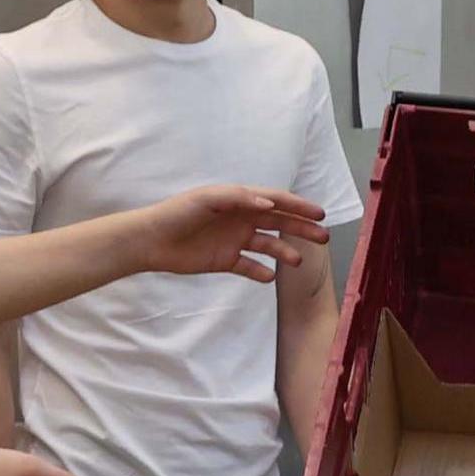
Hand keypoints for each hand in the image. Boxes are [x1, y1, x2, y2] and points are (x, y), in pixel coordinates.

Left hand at [135, 185, 331, 282]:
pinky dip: (260, 272)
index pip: (275, 201)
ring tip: (297, 261)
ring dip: (285, 251)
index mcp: (239, 200)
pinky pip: (249, 267)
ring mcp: (234, 240)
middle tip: (323, 236)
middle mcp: (241, 219)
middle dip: (301, 228)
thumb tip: (269, 204)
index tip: (319, 214)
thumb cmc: (177, 213)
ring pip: (268, 245)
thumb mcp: (207, 199)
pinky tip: (269, 276)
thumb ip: (239, 198)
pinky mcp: (225, 261)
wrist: (151, 240)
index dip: (298, 206)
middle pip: (278, 222)